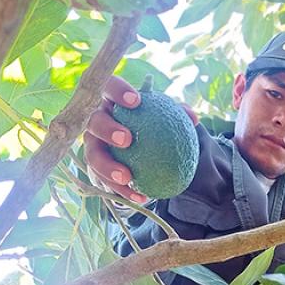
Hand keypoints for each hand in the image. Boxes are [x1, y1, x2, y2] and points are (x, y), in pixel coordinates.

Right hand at [83, 75, 197, 202]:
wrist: (140, 148)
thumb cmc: (154, 124)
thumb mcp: (167, 117)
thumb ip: (179, 115)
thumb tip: (193, 118)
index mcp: (111, 101)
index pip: (109, 88)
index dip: (117, 91)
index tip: (136, 101)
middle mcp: (96, 120)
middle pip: (94, 121)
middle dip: (107, 129)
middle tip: (127, 139)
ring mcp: (92, 144)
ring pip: (92, 155)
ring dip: (108, 166)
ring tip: (127, 177)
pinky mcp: (94, 168)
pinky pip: (104, 181)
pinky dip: (122, 190)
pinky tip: (140, 197)